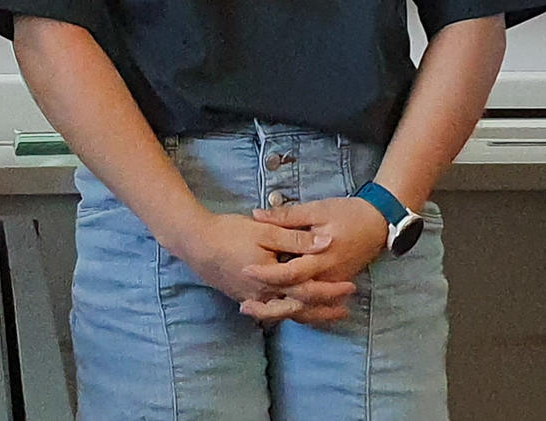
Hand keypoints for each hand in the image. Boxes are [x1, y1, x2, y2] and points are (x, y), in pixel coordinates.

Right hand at [176, 212, 353, 324]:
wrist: (195, 243)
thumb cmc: (230, 233)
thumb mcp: (266, 231)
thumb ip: (297, 238)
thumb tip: (327, 241)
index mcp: (273, 279)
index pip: (309, 290)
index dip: (330, 290)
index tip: (350, 288)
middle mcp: (264, 295)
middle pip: (300, 309)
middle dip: (323, 310)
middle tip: (345, 310)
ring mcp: (252, 299)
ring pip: (285, 313)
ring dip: (307, 314)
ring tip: (325, 314)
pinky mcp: (243, 297)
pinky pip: (271, 310)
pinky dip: (286, 312)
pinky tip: (292, 310)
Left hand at [240, 196, 389, 322]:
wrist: (378, 224)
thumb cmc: (349, 213)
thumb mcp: (318, 209)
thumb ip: (287, 216)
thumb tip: (257, 215)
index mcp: (322, 257)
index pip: (290, 272)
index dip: (267, 273)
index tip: (246, 270)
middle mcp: (327, 277)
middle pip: (296, 300)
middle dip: (269, 306)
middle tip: (244, 306)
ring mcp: (332, 285)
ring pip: (305, 308)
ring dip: (280, 312)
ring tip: (254, 311)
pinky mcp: (334, 286)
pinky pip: (313, 305)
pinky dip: (295, 310)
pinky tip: (278, 310)